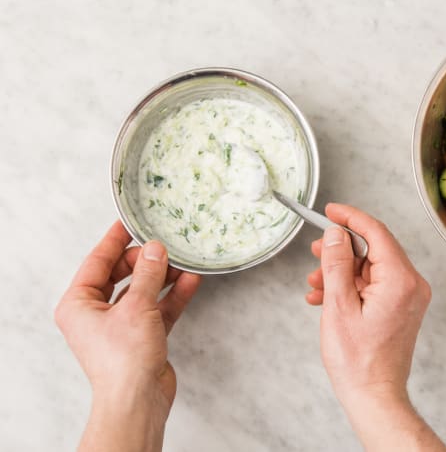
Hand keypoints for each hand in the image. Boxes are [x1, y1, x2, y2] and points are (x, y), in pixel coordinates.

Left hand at [55, 221, 200, 451]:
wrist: (138, 400)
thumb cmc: (124, 360)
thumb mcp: (137, 307)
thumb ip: (148, 274)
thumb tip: (154, 249)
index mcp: (78, 305)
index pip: (97, 262)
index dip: (115, 240)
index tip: (129, 222)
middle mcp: (96, 314)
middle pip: (121, 275)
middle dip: (145, 261)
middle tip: (163, 246)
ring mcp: (120, 326)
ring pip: (143, 291)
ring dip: (163, 277)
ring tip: (183, 261)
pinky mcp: (142, 337)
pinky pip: (158, 308)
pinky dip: (172, 296)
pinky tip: (190, 281)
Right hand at [307, 204, 445, 450]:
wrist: (374, 396)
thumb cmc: (358, 360)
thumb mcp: (338, 305)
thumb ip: (337, 263)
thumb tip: (337, 233)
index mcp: (401, 280)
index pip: (376, 232)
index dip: (350, 218)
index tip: (330, 211)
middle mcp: (411, 285)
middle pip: (374, 250)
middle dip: (341, 249)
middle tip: (316, 251)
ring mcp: (408, 297)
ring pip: (370, 268)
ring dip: (341, 271)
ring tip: (314, 283)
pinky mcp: (401, 308)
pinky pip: (374, 286)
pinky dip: (350, 287)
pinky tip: (325, 297)